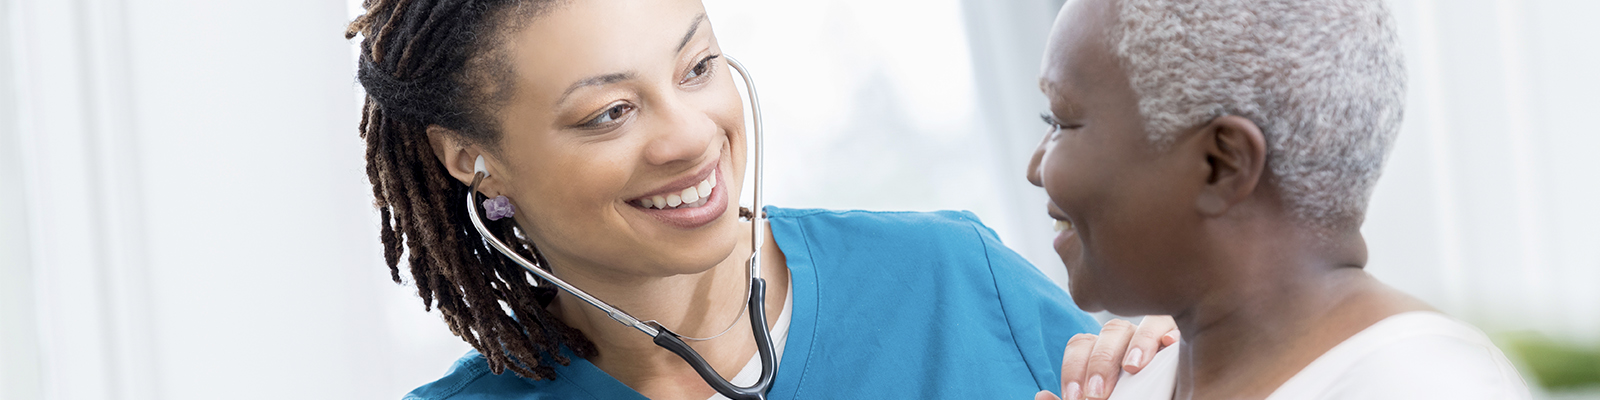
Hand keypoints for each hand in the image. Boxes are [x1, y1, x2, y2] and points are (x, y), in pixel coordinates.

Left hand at [1034, 316, 1178, 399]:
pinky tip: (1168, 343)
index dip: (1073, 369)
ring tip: (1132, 368)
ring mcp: (1149, 336)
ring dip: (1134, 344)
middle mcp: (1122, 340)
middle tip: (1097, 393)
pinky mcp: (1174, 338)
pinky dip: (1166, 330)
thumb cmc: (1128, 399)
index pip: (1080, 345)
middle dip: (1099, 363)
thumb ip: (1075, 399)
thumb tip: (1041, 396)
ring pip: (1134, 326)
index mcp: (1099, 352)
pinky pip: (1168, 322)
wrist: (1156, 397)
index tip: (1076, 397)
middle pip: (1105, 333)